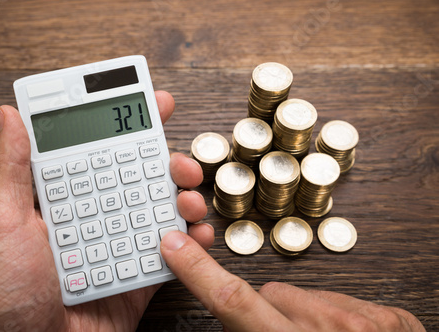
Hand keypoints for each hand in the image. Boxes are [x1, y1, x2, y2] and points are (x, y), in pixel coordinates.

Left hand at [0, 91, 212, 331]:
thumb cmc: (9, 294)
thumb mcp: (4, 224)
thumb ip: (13, 170)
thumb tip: (9, 116)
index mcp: (67, 199)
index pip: (102, 153)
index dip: (129, 127)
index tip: (155, 105)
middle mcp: (98, 216)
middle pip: (141, 177)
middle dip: (168, 161)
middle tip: (181, 161)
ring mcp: (122, 243)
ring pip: (161, 209)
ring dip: (184, 198)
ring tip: (190, 200)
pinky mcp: (140, 274)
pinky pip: (172, 253)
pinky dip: (192, 242)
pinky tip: (198, 234)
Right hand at [161, 231, 425, 331]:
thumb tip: (234, 321)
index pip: (235, 302)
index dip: (200, 272)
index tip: (175, 246)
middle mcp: (332, 329)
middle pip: (271, 294)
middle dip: (264, 313)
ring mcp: (369, 319)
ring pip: (306, 296)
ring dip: (301, 318)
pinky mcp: (394, 315)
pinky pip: (343, 301)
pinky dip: (334, 319)